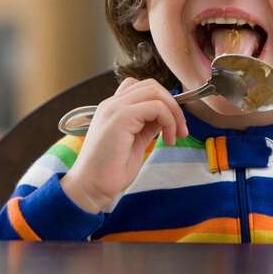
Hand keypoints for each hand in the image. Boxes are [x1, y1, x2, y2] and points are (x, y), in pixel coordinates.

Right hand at [60, 78, 188, 213]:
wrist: (91, 187)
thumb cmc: (110, 171)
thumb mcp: (136, 142)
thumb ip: (148, 126)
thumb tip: (166, 117)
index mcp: (113, 108)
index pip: (142, 88)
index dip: (163, 102)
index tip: (173, 125)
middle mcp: (112, 104)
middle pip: (151, 85)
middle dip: (173, 105)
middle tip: (181, 130)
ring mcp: (115, 108)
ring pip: (155, 92)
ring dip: (174, 113)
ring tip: (175, 136)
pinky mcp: (121, 117)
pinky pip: (156, 107)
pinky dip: (169, 121)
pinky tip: (168, 140)